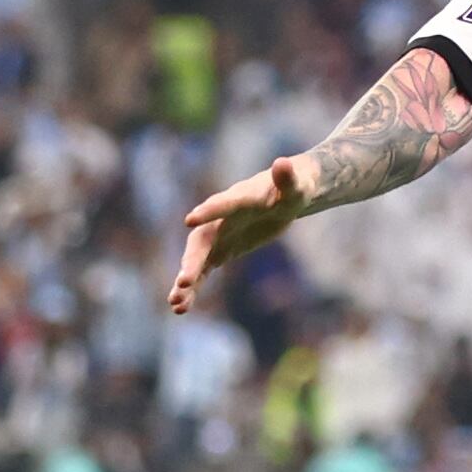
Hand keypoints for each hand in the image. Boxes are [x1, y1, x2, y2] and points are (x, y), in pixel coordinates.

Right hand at [171, 157, 316, 311]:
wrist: (283, 196)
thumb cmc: (292, 188)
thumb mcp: (296, 186)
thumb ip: (287, 178)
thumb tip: (283, 163)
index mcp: (237, 200)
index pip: (221, 206)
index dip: (208, 212)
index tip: (190, 220)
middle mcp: (219, 219)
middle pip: (200, 241)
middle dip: (191, 261)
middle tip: (183, 281)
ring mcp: (217, 237)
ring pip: (196, 260)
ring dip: (186, 281)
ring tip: (176, 304)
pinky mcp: (220, 251)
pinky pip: (203, 272)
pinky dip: (193, 289)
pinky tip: (181, 308)